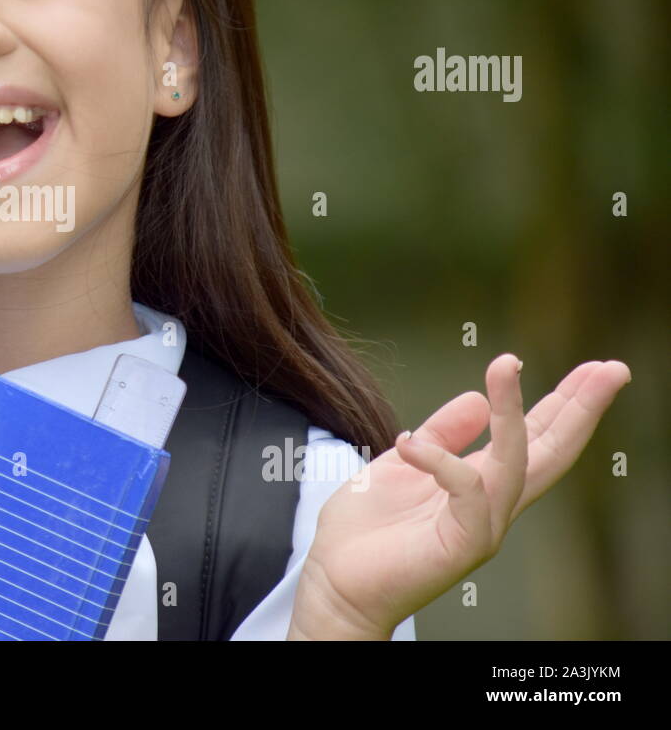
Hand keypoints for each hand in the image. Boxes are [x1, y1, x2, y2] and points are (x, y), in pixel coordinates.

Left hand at [287, 353, 631, 638]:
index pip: (534, 438)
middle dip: (581, 408)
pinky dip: (442, 461)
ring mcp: (481, 526)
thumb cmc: (366, 532)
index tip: (595, 368)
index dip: (565, 403)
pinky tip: (410, 443)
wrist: (336, 583)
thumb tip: (478, 399)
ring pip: (516, 463)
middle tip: (611, 368)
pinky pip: (468, 493)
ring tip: (505, 364)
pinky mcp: (462, 545)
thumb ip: (442, 434)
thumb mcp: (404, 464)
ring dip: (513, 411)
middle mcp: (492, 505)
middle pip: (550, 451)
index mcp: (481, 484)